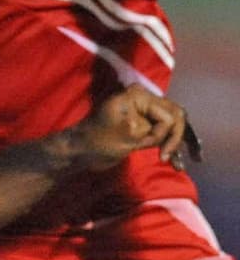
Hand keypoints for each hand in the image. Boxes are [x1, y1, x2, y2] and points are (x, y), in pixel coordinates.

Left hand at [67, 88, 199, 171]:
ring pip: (173, 124)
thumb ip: (154, 132)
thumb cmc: (98, 141)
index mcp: (139, 95)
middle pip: (176, 116)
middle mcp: (145, 99)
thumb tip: (174, 128)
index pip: (169, 115)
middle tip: (166, 158)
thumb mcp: (128, 135)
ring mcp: (145, 112)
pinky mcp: (143, 125)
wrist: (80, 151)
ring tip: (178, 164)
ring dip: (176, 143)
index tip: (147, 145)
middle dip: (175, 137)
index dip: (163, 134)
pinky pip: (163, 133)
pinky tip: (176, 163)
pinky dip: (169, 145)